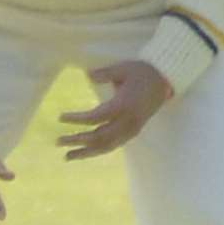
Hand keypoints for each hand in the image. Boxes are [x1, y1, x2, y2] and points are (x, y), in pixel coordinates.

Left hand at [57, 61, 172, 160]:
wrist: (165, 81)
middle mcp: (128, 121)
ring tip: (67, 156)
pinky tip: (85, 152)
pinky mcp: (134, 131)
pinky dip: (98, 150)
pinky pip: (114, 145)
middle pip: (99, 137)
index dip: (77, 119)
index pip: (96, 117)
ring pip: (107, 146)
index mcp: (123, 105)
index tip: (60, 118)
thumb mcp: (123, 69)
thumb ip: (105, 74)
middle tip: (58, 141)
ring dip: (86, 152)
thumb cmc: (142, 72)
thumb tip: (88, 75)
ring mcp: (132, 129)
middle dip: (78, 140)